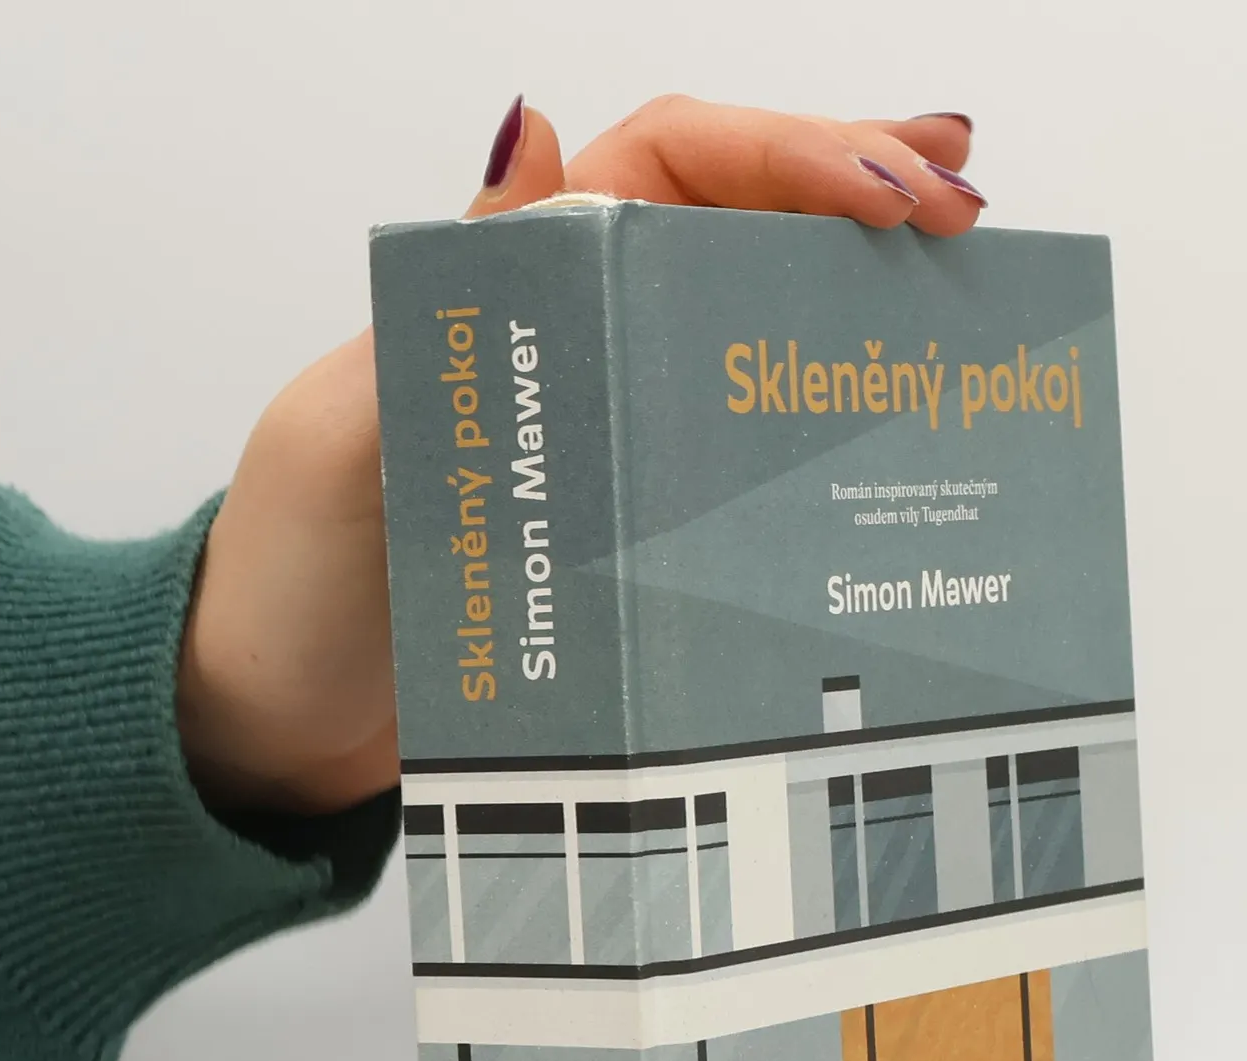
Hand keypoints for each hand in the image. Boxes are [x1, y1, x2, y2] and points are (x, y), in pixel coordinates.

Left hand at [176, 99, 982, 814]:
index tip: (894, 195)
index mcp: (506, 285)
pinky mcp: (626, 530)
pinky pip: (736, 451)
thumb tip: (537, 141)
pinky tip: (881, 423)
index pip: (670, 166)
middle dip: (857, 191)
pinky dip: (815, 421)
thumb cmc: (294, 587)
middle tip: (966, 205)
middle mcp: (572, 342)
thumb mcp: (346, 433)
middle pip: (735, 224)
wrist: (280, 733)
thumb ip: (446, 308)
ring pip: (749, 324)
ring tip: (958, 270)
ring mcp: (609, 437)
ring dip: (855, 288)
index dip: (790, 156)